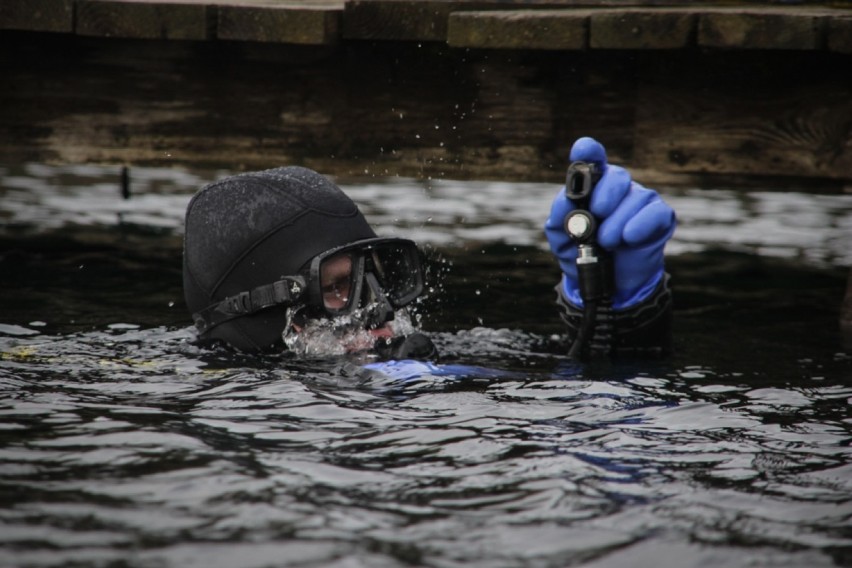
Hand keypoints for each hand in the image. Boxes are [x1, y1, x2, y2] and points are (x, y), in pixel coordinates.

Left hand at [544, 137, 675, 308]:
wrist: (608, 284)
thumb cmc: (583, 254)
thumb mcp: (562, 238)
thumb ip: (559, 216)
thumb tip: (565, 199)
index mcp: (592, 187)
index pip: (592, 160)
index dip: (589, 151)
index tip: (583, 150)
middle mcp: (618, 189)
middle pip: (617, 175)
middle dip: (606, 194)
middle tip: (597, 214)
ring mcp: (640, 201)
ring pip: (635, 197)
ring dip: (617, 222)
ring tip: (607, 243)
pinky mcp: (660, 217)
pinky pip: (654, 212)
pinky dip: (640, 225)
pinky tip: (629, 238)